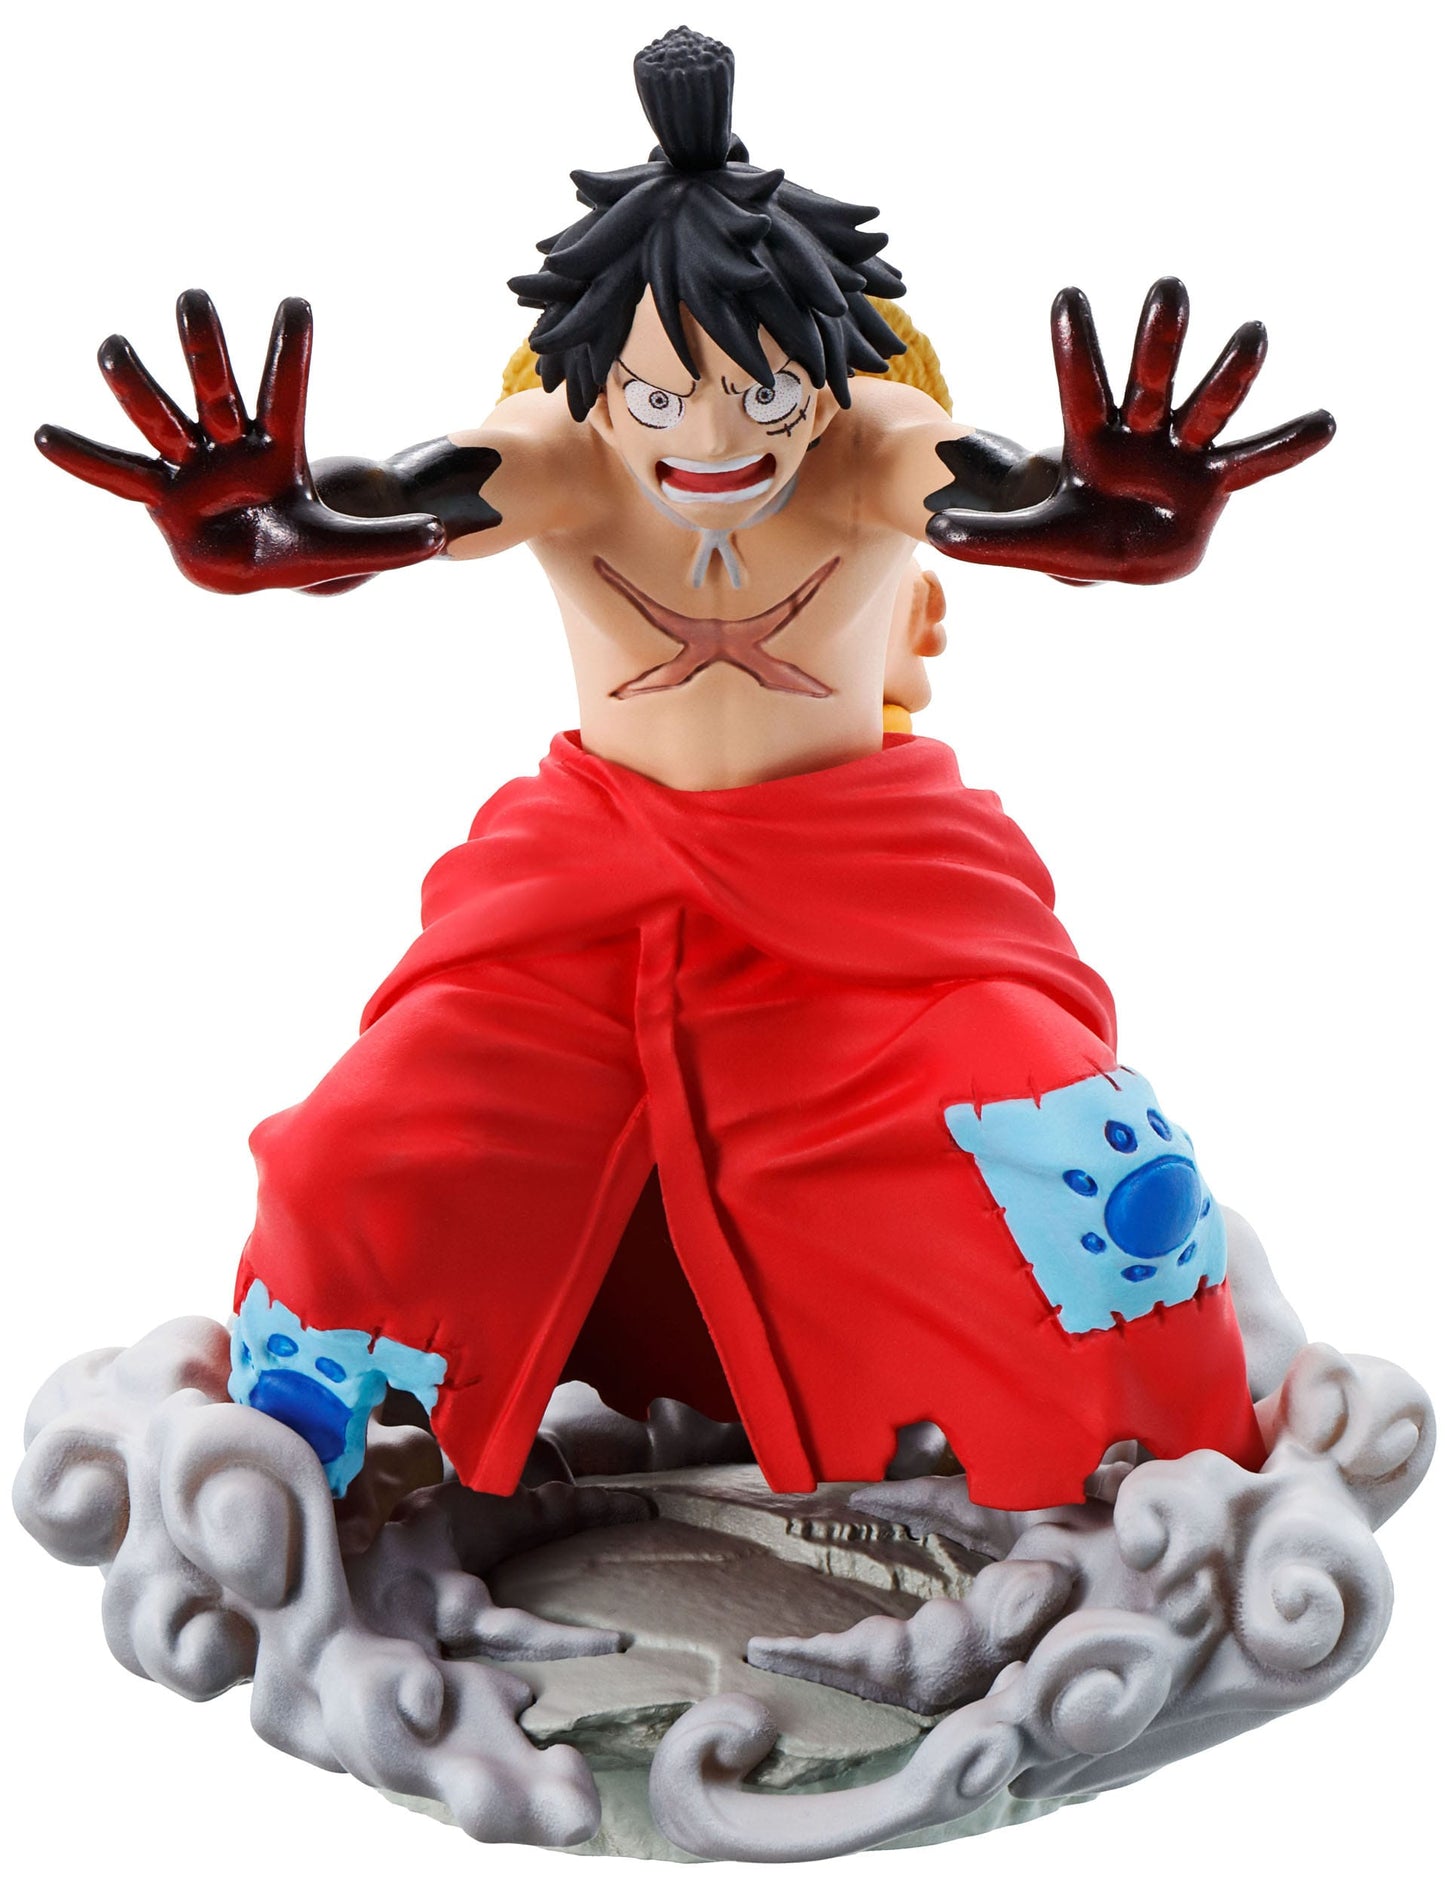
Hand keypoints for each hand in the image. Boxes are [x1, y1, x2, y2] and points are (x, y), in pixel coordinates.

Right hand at [35, 292, 444, 594]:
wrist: (251, 569)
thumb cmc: (296, 548)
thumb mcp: (346, 550)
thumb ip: (391, 544)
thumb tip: (445, 538)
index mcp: (277, 446)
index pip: (288, 389)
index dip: (292, 351)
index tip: (296, 303)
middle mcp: (229, 443)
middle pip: (216, 385)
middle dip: (207, 345)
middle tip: (195, 298)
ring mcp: (190, 464)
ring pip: (161, 414)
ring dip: (137, 382)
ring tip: (113, 347)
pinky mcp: (159, 495)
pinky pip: (116, 473)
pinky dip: (81, 456)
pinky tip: (43, 433)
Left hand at [927, 278, 1334, 583]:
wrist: (1125, 558)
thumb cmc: (1077, 537)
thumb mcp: (1029, 541)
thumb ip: (986, 538)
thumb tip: (934, 532)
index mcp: (1090, 439)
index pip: (1079, 386)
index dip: (1075, 346)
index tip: (1068, 295)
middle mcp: (1139, 433)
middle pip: (1149, 379)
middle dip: (1158, 338)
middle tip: (1168, 287)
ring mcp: (1180, 453)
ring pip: (1207, 405)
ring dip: (1229, 373)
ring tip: (1253, 334)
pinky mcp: (1214, 482)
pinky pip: (1255, 460)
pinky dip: (1288, 445)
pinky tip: (1326, 422)